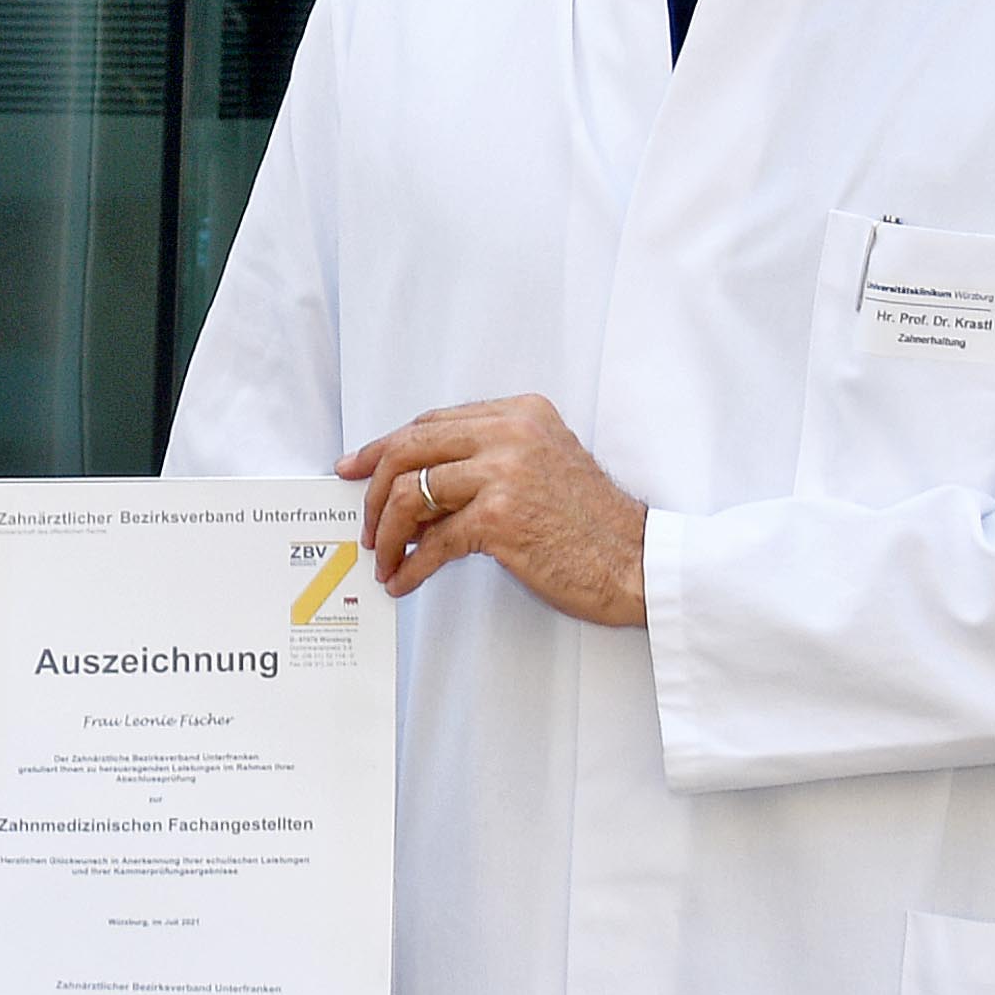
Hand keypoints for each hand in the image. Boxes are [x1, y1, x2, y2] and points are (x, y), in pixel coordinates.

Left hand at [344, 394, 649, 626]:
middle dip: (374, 489)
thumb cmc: (590, 525)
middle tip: (365, 524)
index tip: (356, 468)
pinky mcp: (501, 517)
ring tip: (386, 559)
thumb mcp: (540, 466)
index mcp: (519, 413)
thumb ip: (485, 460)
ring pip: (411, 492)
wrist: (637, 562)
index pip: (431, 422)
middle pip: (409, 449)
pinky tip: (405, 581)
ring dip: (387, 533)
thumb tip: (414, 484)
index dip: (385, 447)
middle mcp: (511, 432)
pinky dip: (410, 566)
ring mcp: (506, 472)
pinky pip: (432, 541)